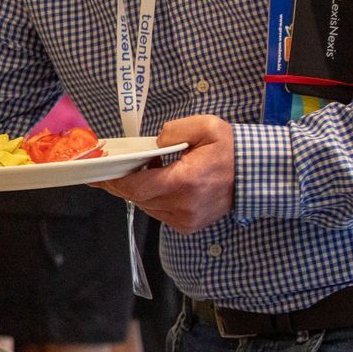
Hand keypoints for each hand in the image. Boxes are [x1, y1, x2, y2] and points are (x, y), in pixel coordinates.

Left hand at [97, 115, 234, 232]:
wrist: (253, 174)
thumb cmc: (230, 150)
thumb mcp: (206, 126)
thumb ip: (174, 130)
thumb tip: (154, 144)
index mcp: (186, 181)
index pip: (138, 187)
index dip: (115, 181)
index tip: (98, 174)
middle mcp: (185, 205)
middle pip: (137, 198)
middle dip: (119, 184)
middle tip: (104, 172)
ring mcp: (186, 218)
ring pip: (146, 206)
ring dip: (135, 191)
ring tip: (129, 173)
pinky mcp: (188, 225)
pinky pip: (158, 212)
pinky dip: (150, 199)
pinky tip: (152, 183)